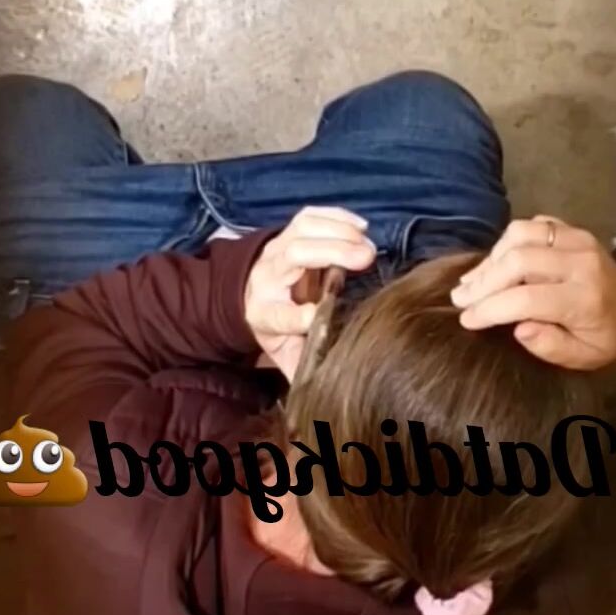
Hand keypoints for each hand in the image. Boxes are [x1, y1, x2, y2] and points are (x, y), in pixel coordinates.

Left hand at [244, 206, 376, 376]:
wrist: (249, 292)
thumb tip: (318, 399)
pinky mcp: (289, 232)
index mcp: (264, 312)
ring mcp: (278, 249)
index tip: (319, 315)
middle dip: (328, 252)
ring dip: (335, 230)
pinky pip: (308, 216)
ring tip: (366, 242)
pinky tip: (360, 225)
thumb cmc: (274, 325)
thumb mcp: (282, 352)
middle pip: (293, 256)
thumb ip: (300, 369)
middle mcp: (268, 276)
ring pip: (301, 230)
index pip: (278, 315)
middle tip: (366, 257)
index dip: (298, 316)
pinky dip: (334, 215)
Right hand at [450, 216, 615, 368]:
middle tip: (460, 298)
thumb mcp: (584, 356)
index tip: (467, 319)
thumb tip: (517, 329)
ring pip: (520, 234)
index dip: (490, 309)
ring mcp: (577, 239)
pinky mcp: (571, 228)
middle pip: (518, 260)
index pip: (525, 299)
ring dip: (491, 258)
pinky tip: (496, 264)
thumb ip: (550, 346)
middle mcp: (581, 263)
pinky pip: (530, 225)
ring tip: (473, 281)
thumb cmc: (607, 335)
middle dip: (483, 281)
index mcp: (585, 300)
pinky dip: (506, 243)